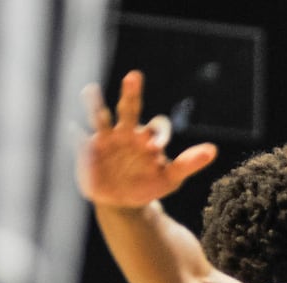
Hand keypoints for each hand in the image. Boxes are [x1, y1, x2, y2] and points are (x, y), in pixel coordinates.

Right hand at [77, 70, 216, 207]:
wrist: (123, 202)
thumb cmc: (148, 185)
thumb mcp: (171, 177)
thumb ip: (189, 163)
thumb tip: (213, 150)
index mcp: (147, 137)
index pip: (157, 128)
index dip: (158, 135)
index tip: (155, 148)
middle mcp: (126, 132)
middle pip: (130, 109)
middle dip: (132, 94)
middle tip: (134, 77)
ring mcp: (106, 140)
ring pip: (101, 119)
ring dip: (95, 105)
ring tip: (90, 91)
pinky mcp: (89, 152)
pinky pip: (81, 142)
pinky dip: (77, 136)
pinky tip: (73, 128)